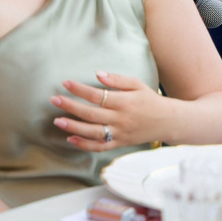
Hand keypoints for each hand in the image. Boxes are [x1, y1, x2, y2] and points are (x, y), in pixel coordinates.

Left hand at [52, 71, 166, 150]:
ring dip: (73, 127)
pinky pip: (100, 146)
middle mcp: (120, 119)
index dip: (79, 89)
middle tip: (54, 100)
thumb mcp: (137, 84)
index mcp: (124, 102)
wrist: (168, 122)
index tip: (65, 83)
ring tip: (57, 121)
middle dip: (70, 106)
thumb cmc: (151, 100)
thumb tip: (97, 74)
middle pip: (90, 114)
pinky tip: (71, 138)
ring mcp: (119, 133)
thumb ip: (117, 80)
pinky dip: (84, 144)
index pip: (97, 95)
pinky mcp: (119, 143)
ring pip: (92, 132)